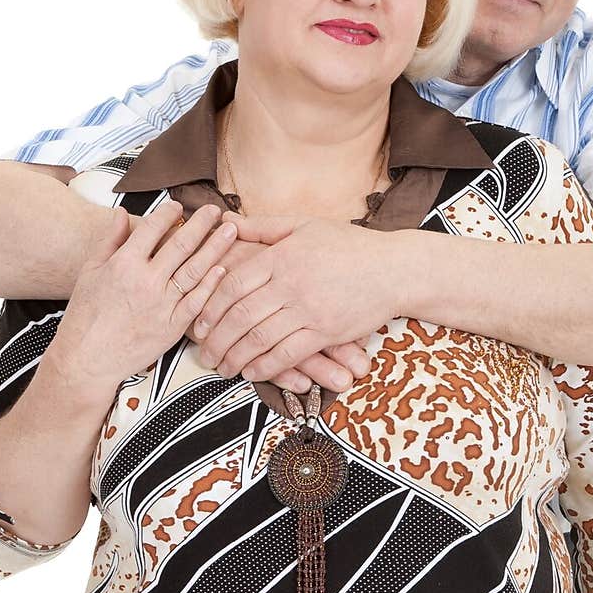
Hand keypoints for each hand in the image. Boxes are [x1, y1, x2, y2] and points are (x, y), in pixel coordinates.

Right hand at [52, 200, 237, 393]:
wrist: (88, 358)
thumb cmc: (86, 315)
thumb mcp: (90, 271)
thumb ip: (110, 239)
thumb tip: (122, 212)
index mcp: (124, 264)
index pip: (153, 228)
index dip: (169, 212)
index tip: (179, 205)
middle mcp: (146, 281)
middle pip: (181, 244)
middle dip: (201, 223)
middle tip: (215, 209)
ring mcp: (162, 304)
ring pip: (195, 269)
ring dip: (215, 247)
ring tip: (230, 230)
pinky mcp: (172, 326)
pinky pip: (197, 301)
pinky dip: (211, 284)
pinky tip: (223, 269)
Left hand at [128, 214, 367, 392]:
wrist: (394, 269)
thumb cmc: (348, 245)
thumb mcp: (303, 225)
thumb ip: (261, 226)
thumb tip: (223, 219)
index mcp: (281, 255)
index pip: (233, 283)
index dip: (209, 306)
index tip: (197, 323)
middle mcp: (292, 282)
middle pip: (241, 315)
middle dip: (216, 338)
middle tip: (202, 354)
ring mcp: (310, 309)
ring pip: (260, 338)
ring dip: (236, 357)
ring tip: (222, 368)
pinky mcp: (328, 331)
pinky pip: (288, 354)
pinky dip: (266, 366)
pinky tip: (252, 373)